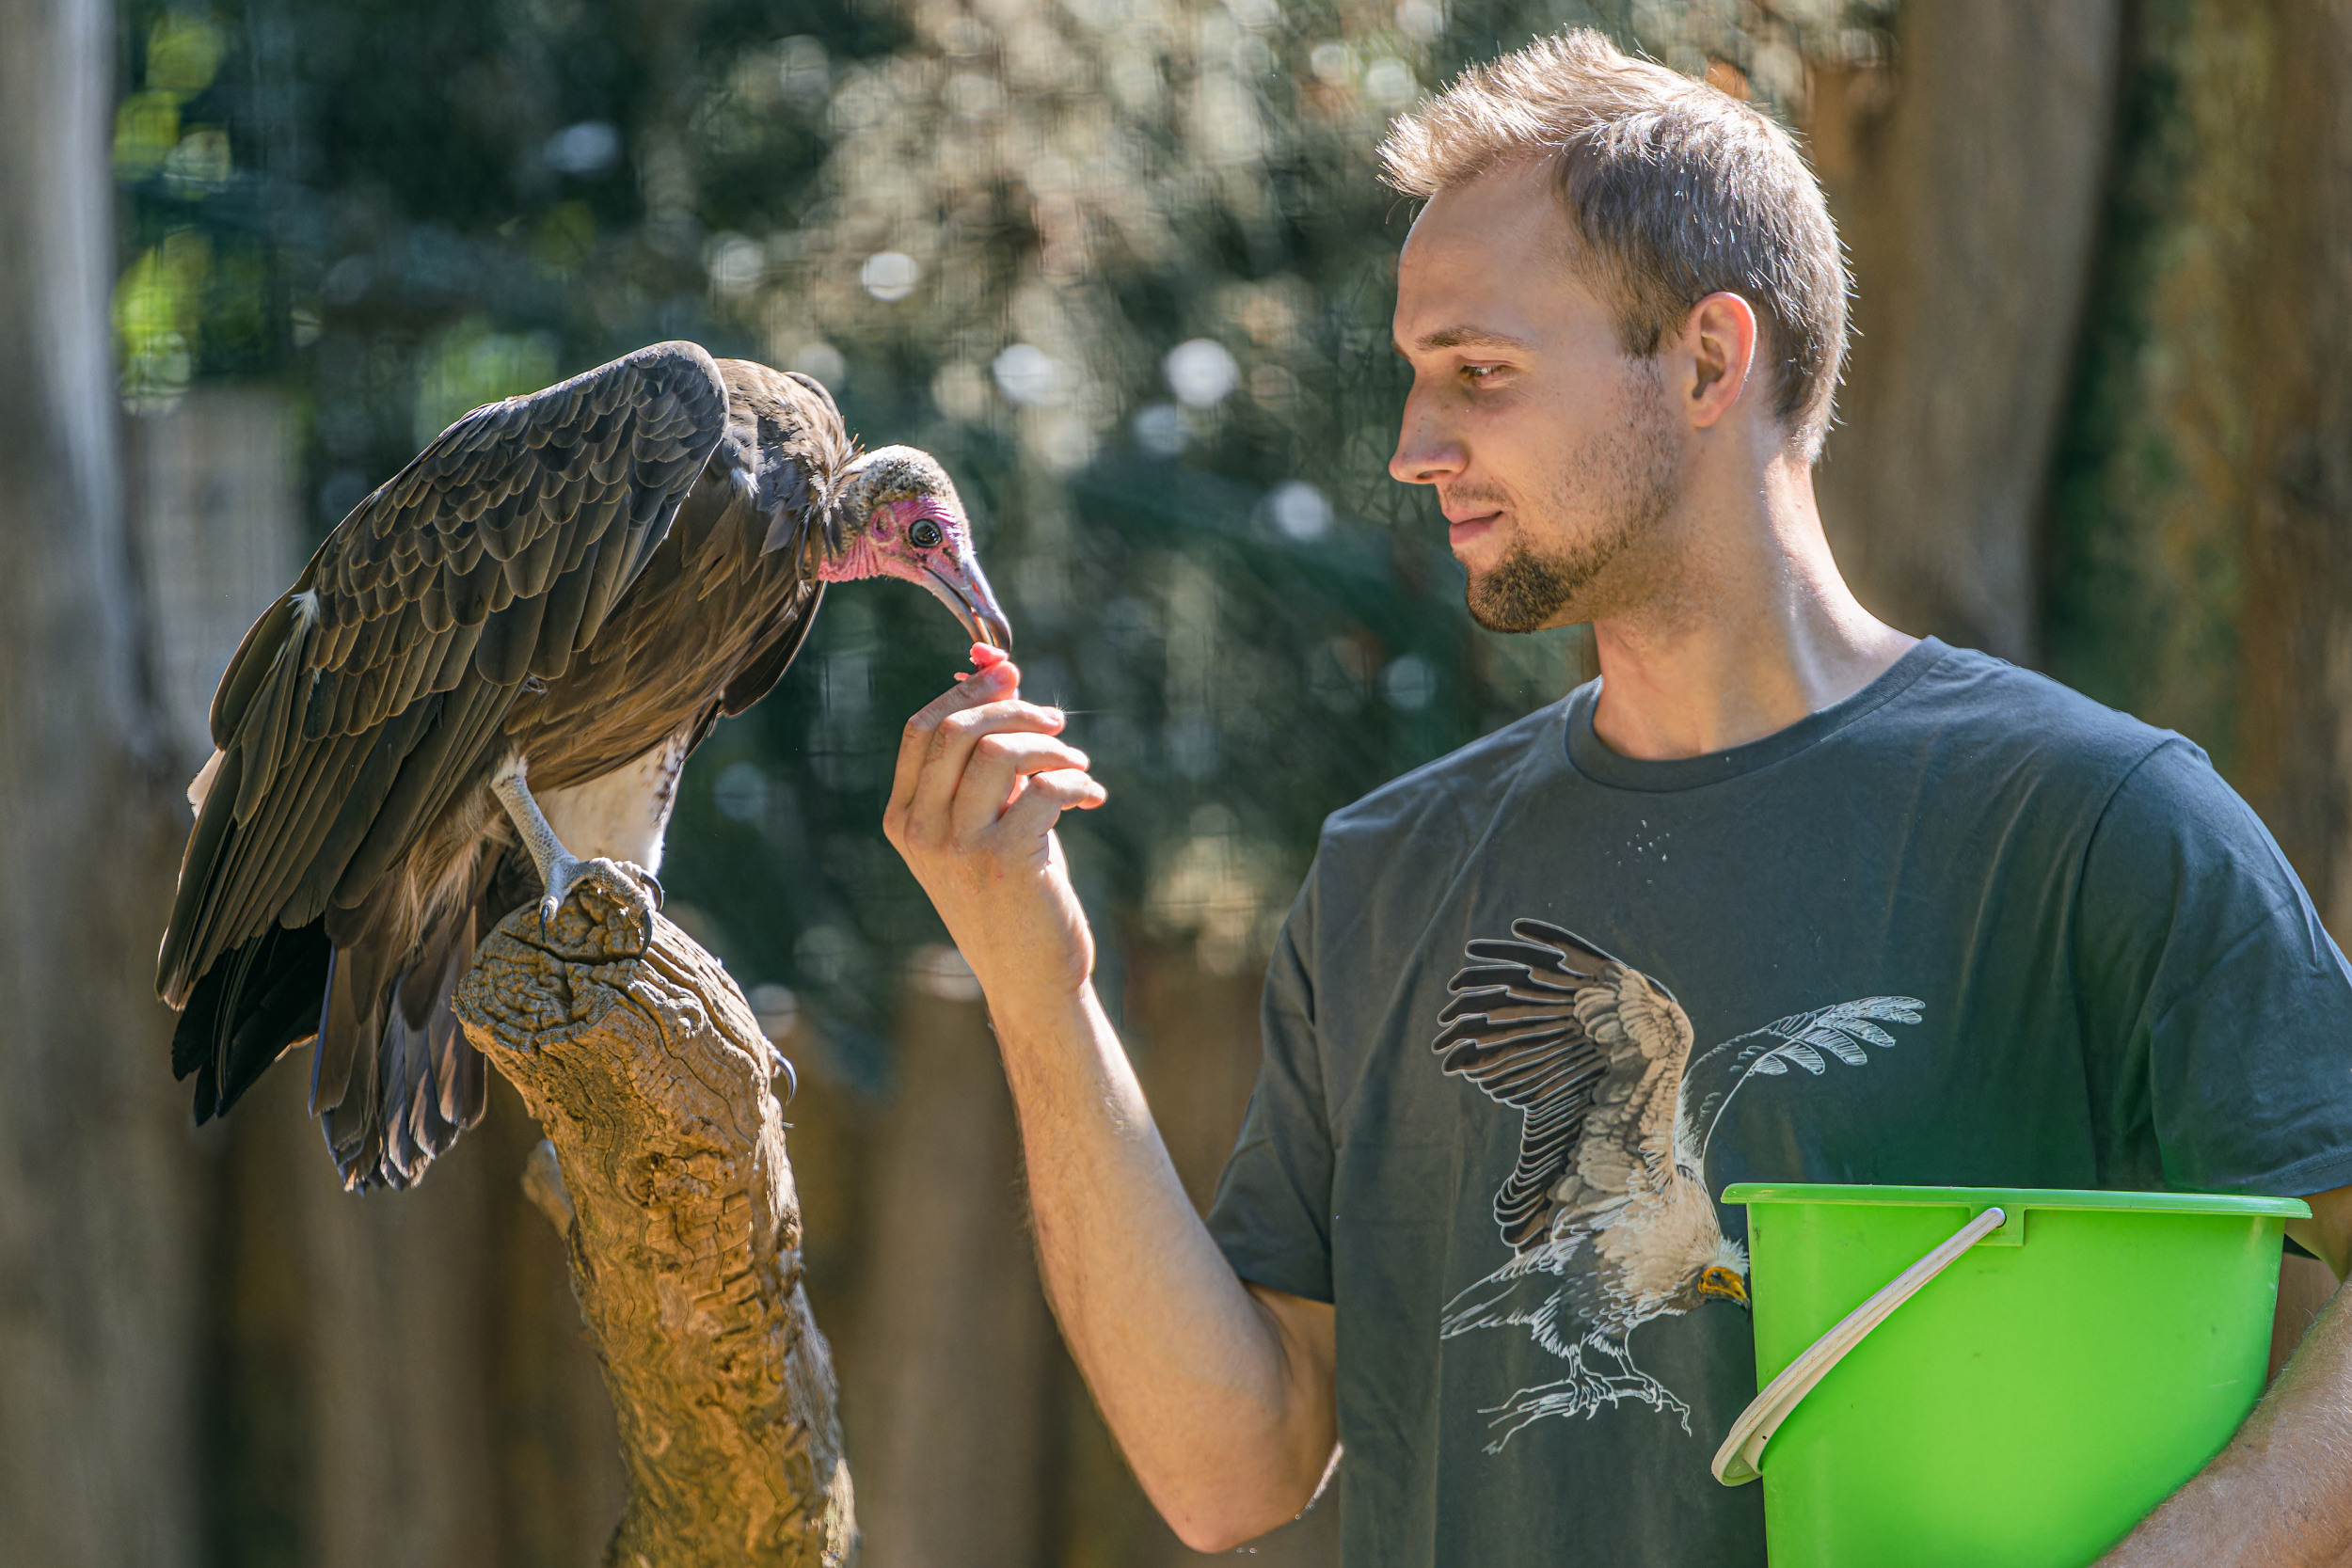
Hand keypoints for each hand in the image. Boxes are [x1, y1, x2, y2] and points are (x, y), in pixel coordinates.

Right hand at [884, 659, 1107, 1009]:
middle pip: (958, 731)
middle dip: (1015, 712)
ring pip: (999, 752)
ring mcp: (958, 847)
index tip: (1010, 673)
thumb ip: (987, 765)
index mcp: (904, 818)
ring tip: (1079, 766)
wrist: (1030, 979)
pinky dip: (1079, 782)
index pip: (921, 729)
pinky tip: (1093, 798)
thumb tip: (1003, 681)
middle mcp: (921, 831)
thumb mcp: (986, 824)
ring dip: (1052, 748)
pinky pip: (1046, 788)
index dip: (968, 692)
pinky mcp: (1004, 862)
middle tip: (1057, 723)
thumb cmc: (1014, 896)